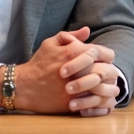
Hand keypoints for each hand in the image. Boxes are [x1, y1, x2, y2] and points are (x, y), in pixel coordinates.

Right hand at [0, 27, 118, 115]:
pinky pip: (94, 101)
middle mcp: (76, 69)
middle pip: (105, 69)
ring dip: (106, 85)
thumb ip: (71, 36)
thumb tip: (87, 31)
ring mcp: (76, 87)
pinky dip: (99, 98)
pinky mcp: (73, 102)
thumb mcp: (50, 43)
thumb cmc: (38, 63)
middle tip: (109, 72)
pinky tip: (98, 96)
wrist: (24, 86)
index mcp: (73, 52)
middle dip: (108, 70)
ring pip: (102, 86)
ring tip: (106, 84)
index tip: (106, 59)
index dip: (107, 56)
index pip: (102, 52)